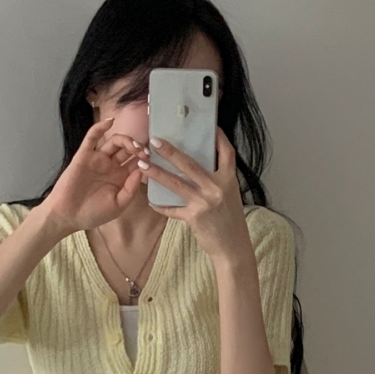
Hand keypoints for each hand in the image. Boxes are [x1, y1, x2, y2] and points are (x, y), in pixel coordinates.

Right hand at [40, 118, 147, 232]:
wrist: (68, 216)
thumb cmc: (93, 213)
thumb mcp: (118, 205)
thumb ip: (130, 188)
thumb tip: (141, 170)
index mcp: (121, 177)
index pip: (136, 162)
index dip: (145, 158)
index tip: (153, 158)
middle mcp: (111, 166)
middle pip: (127, 150)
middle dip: (138, 148)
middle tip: (145, 152)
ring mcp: (98, 159)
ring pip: (114, 142)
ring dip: (126, 140)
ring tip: (134, 146)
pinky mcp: (84, 155)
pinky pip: (92, 138)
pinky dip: (100, 128)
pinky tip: (110, 122)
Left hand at [139, 127, 249, 262]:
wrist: (232, 247)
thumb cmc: (230, 220)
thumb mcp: (230, 195)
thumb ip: (217, 180)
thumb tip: (200, 165)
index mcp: (229, 179)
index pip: (226, 152)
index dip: (217, 137)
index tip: (208, 125)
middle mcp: (217, 188)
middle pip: (191, 164)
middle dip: (171, 151)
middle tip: (155, 141)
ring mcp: (205, 202)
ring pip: (176, 184)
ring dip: (157, 173)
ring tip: (142, 165)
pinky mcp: (194, 217)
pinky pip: (172, 209)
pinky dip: (161, 205)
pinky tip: (151, 201)